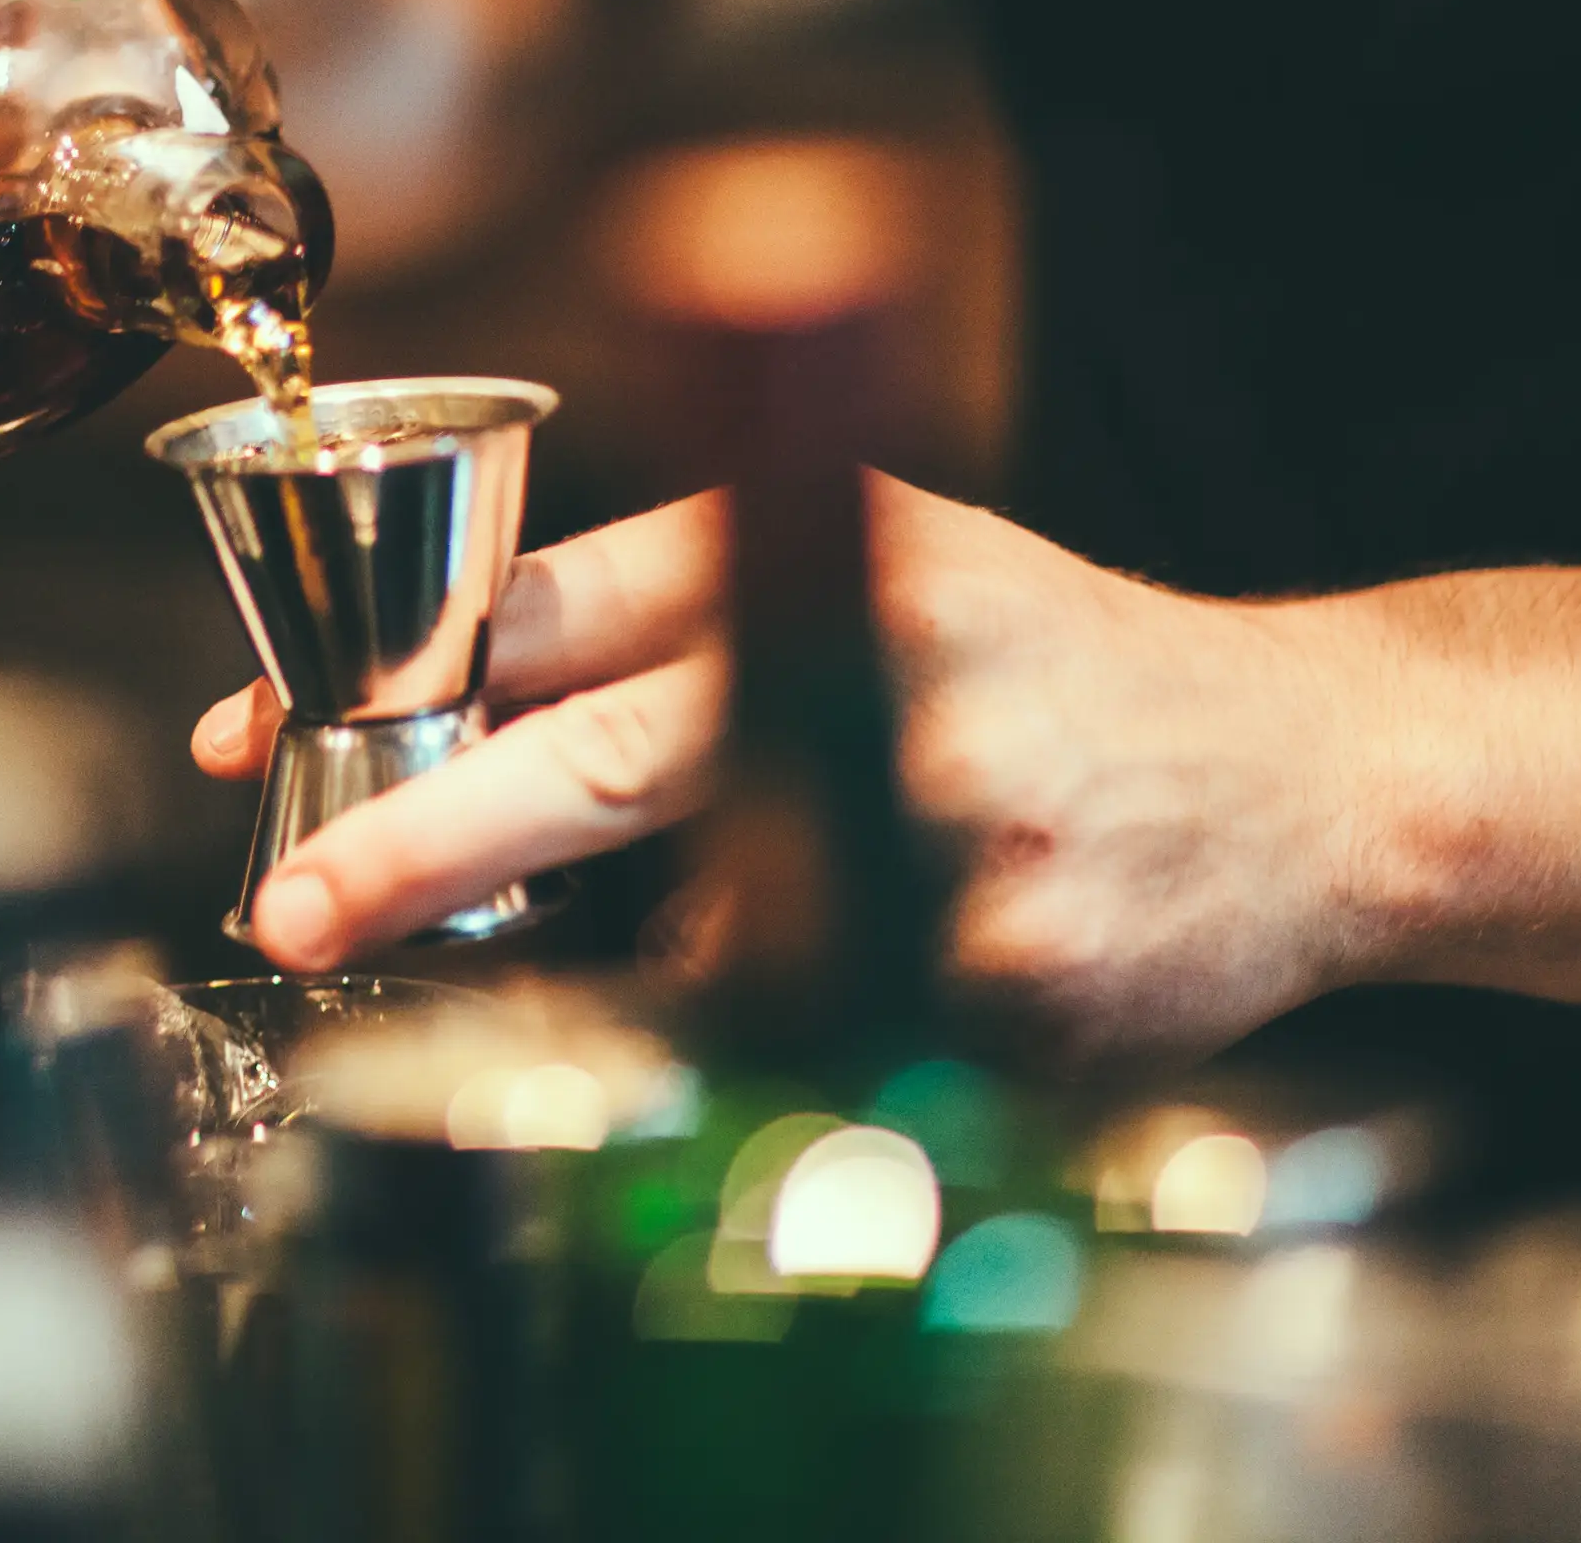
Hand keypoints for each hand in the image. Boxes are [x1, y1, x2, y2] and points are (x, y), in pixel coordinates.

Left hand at [189, 477, 1411, 1070]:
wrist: (1316, 777)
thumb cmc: (1053, 664)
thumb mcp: (883, 559)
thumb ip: (683, 606)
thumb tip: (447, 691)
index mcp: (839, 544)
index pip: (570, 601)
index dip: (401, 673)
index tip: (264, 737)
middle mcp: (893, 670)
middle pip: (603, 761)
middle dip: (425, 843)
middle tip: (298, 911)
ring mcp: (958, 838)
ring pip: (701, 945)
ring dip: (670, 963)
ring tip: (818, 903)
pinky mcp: (1016, 984)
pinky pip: (825, 1036)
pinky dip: (812, 1021)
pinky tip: (907, 962)